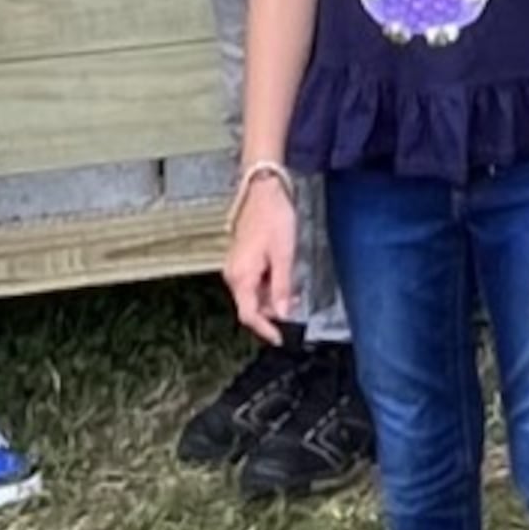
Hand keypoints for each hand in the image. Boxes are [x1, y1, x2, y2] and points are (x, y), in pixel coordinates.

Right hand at [223, 176, 301, 344]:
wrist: (263, 190)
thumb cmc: (273, 217)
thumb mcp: (284, 255)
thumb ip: (283, 287)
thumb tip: (284, 313)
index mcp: (241, 276)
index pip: (249, 315)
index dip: (265, 329)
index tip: (280, 339)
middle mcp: (233, 274)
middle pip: (250, 306)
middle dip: (271, 313)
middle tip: (295, 310)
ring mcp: (235, 266)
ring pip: (252, 294)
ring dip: (271, 299)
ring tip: (293, 292)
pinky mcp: (241, 259)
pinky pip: (252, 282)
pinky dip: (267, 286)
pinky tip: (283, 278)